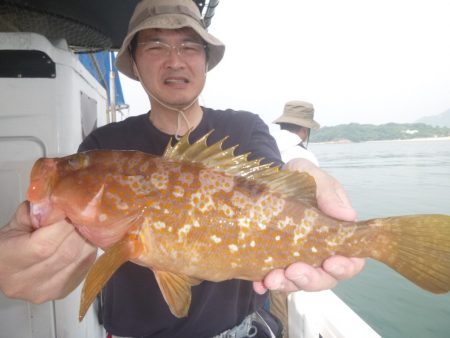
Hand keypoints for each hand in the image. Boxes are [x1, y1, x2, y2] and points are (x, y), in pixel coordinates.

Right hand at [0, 201, 96, 302]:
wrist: (5, 268)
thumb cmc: (9, 243)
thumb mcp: (16, 222)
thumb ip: (36, 211)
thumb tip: (59, 203)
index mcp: (7, 260)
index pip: (45, 245)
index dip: (63, 225)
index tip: (70, 210)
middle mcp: (24, 282)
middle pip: (66, 253)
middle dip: (78, 230)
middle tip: (82, 216)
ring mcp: (44, 291)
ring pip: (80, 260)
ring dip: (87, 240)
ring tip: (84, 227)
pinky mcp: (61, 292)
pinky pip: (85, 267)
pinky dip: (88, 251)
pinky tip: (83, 241)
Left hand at [253, 158, 365, 293]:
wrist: (273, 177)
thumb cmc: (301, 177)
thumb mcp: (314, 176)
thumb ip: (328, 191)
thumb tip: (348, 215)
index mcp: (338, 234)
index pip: (351, 260)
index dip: (344, 267)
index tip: (330, 262)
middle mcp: (320, 251)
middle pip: (324, 278)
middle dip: (310, 280)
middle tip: (293, 271)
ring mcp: (297, 258)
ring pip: (298, 282)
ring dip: (286, 285)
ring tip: (271, 279)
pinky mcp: (276, 259)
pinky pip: (273, 278)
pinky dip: (266, 283)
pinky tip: (258, 283)